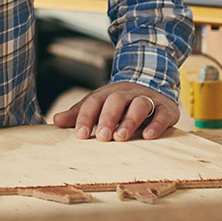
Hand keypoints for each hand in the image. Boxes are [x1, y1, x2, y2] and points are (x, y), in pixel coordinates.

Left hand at [52, 81, 180, 141]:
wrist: (154, 83)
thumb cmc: (121, 102)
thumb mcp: (99, 104)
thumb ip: (79, 113)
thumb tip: (56, 120)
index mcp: (108, 94)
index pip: (94, 102)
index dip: (86, 117)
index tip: (81, 135)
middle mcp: (127, 94)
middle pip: (116, 101)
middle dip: (108, 118)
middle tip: (103, 137)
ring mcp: (147, 99)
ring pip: (139, 105)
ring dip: (130, 120)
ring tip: (121, 137)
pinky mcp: (165, 108)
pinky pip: (162, 114)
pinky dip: (156, 124)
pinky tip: (148, 135)